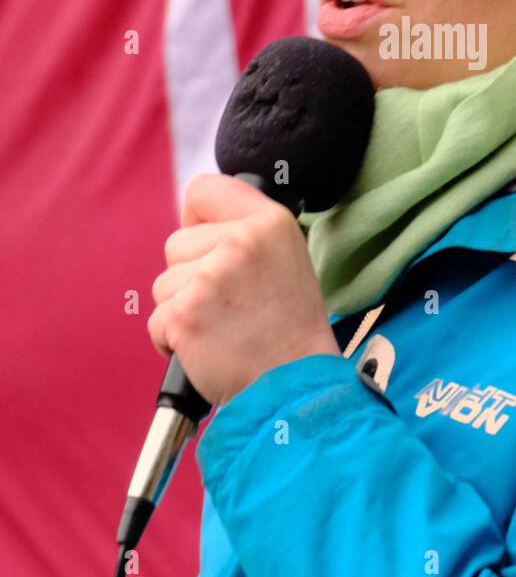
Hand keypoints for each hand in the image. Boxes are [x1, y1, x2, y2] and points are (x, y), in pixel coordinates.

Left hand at [147, 173, 339, 406]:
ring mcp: (210, 278)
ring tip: (223, 329)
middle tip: (230, 305)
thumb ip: (245, 233)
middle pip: (176, 244)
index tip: (210, 246)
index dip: (198, 221)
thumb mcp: (287, 258)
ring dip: (182, 310)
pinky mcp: (185, 315)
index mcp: (269, 221)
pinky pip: (157, 320)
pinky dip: (172, 340)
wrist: (297, 387)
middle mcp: (240, 241)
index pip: (204, 189)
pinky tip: (207, 349)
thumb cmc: (290, 329)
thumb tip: (194, 224)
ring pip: (163, 285)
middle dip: (190, 276)